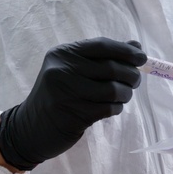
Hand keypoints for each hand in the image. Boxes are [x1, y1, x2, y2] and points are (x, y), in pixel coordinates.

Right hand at [0, 38, 145, 170]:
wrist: (31, 128)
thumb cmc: (57, 95)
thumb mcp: (73, 70)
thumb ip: (102, 57)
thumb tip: (136, 45)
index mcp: (62, 54)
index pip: (101, 46)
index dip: (126, 50)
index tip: (142, 58)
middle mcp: (62, 70)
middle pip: (111, 68)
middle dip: (130, 75)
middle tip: (134, 81)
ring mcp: (67, 93)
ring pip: (113, 89)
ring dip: (125, 94)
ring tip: (123, 96)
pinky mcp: (74, 115)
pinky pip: (109, 108)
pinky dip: (116, 108)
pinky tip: (111, 108)